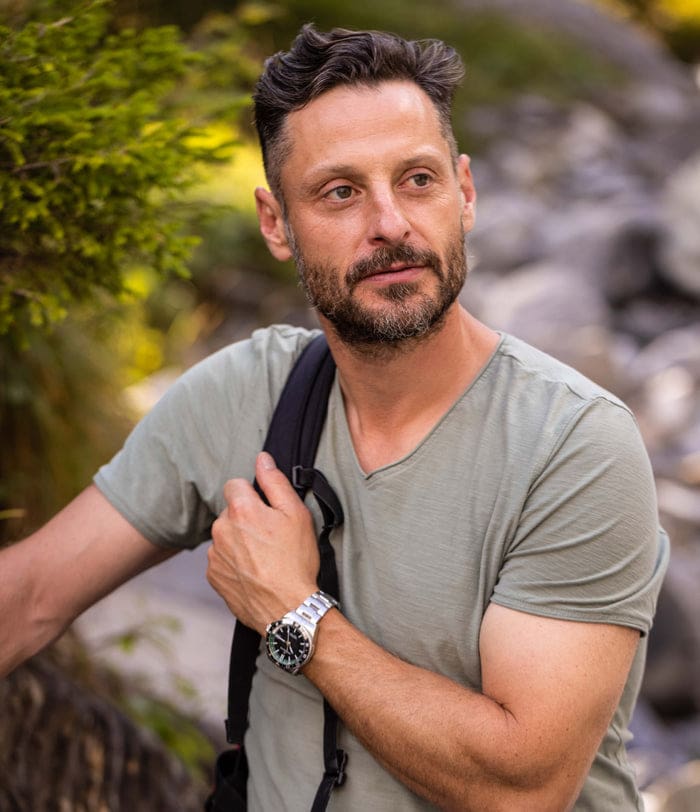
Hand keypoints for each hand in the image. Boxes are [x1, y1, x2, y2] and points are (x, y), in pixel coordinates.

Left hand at [206, 452, 319, 633]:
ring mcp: (214, 555)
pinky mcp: (213, 576)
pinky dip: (234, 562)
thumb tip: (262, 459)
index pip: (234, 484)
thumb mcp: (296, 515)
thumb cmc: (296, 561)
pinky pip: (221, 559)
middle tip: (271, 537)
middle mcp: (221, 529)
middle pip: (230, 511)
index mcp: (241, 510)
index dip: (252, 493)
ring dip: (239, 540)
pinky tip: (254, 572)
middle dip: (246, 518)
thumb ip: (275, 482)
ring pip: (225, 535)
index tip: (266, 510)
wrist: (287, 609)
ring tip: (264, 558)